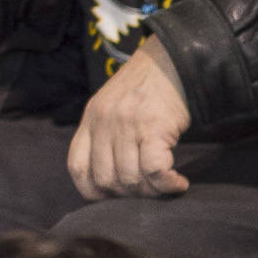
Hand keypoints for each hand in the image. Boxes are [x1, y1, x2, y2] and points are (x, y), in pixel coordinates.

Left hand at [67, 37, 190, 198]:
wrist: (173, 59)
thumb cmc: (148, 88)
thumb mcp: (114, 105)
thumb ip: (106, 135)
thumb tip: (113, 180)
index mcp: (91, 119)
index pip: (78, 168)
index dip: (93, 191)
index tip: (114, 197)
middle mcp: (104, 122)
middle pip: (107, 179)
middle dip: (129, 195)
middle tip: (149, 190)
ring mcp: (127, 124)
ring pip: (131, 179)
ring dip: (153, 192)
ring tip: (166, 186)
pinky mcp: (153, 126)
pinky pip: (155, 170)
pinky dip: (168, 184)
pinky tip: (179, 183)